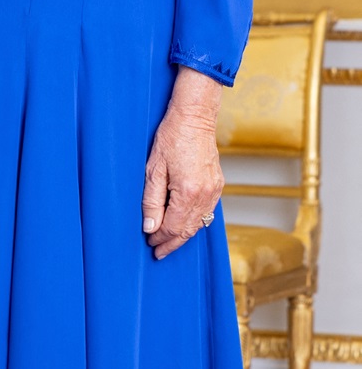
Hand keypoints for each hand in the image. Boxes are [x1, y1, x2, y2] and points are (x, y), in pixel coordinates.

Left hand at [141, 68, 223, 260]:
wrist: (195, 117)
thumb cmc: (171, 138)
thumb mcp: (153, 168)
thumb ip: (151, 200)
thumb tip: (150, 228)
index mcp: (188, 192)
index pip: (173, 227)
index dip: (160, 238)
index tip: (150, 243)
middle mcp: (205, 195)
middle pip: (188, 230)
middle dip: (172, 243)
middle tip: (158, 251)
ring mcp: (214, 191)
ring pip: (199, 224)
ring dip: (184, 235)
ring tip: (169, 242)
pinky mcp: (218, 185)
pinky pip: (207, 212)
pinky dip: (194, 222)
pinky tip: (184, 224)